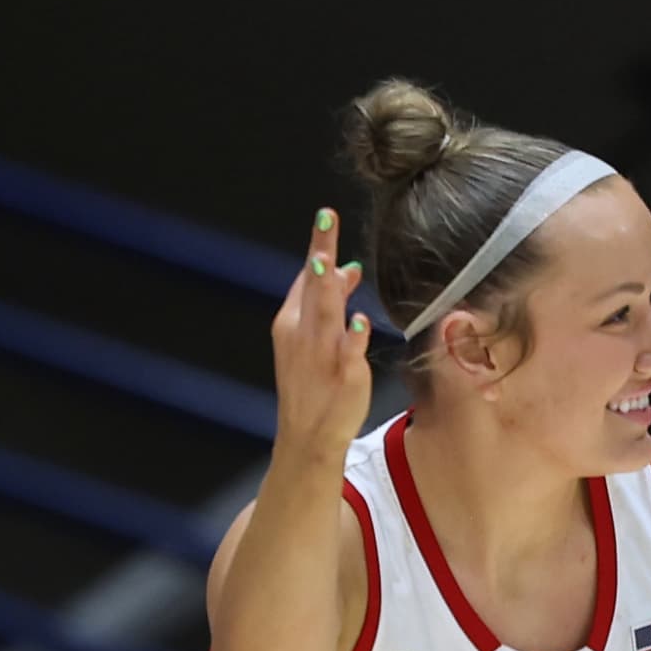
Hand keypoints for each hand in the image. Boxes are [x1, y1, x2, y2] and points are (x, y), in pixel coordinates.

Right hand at [268, 208, 370, 474]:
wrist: (307, 434)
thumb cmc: (311, 383)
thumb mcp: (314, 338)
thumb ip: (330, 302)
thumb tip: (347, 268)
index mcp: (292, 321)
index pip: (305, 277)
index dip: (316, 247)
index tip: (326, 215)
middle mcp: (303, 333)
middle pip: (312, 285)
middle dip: (318, 251)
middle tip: (326, 217)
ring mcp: (321, 354)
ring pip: (326, 314)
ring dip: (328, 288)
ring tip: (330, 261)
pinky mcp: (342, 375)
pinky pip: (348, 353)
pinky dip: (352, 337)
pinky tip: (359, 321)